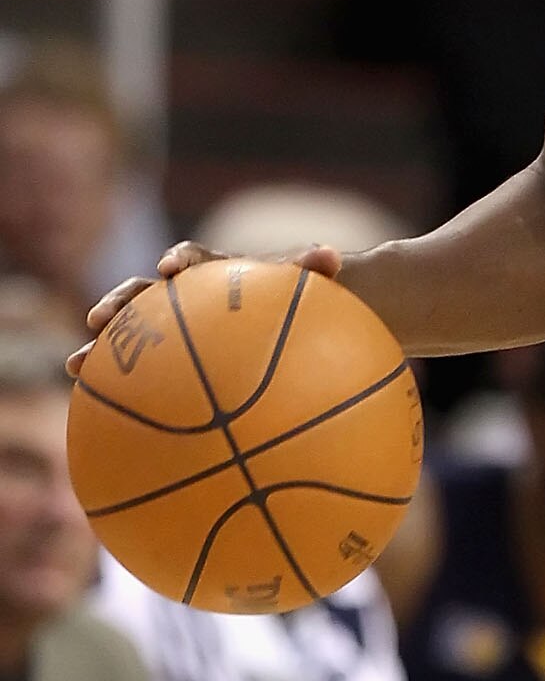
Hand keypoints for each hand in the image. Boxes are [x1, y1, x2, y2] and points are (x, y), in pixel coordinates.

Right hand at [70, 241, 341, 375]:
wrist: (294, 334)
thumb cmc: (302, 311)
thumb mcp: (314, 296)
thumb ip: (314, 275)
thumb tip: (332, 255)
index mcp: (218, 279)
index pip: (194, 261)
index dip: (181, 261)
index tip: (171, 270)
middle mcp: (186, 303)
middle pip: (143, 297)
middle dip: (119, 304)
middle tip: (99, 319)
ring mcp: (172, 337)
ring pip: (128, 340)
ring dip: (100, 350)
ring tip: (76, 367)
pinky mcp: (167, 371)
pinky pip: (140, 384)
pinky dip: (120, 397)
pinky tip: (102, 425)